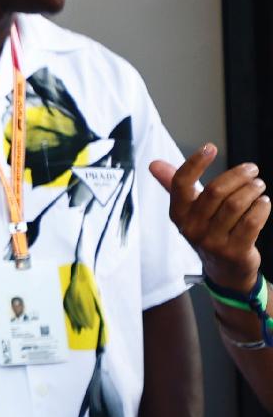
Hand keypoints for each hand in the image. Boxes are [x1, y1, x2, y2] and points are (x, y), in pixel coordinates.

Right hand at [151, 147, 267, 292]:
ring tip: (258, 186)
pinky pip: (251, 221)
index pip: (181, 183)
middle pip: (215, 191)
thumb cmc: (208, 231)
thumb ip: (174, 185)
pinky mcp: (234, 251)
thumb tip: (154, 164)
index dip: (195, 163)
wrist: (224, 269)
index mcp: (178, 214)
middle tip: (251, 170)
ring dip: (253, 190)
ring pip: (236, 204)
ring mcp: (212, 241)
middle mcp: (191, 228)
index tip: (210, 148)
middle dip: (238, 176)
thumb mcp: (189, 210)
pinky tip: (263, 203)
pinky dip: (261, 208)